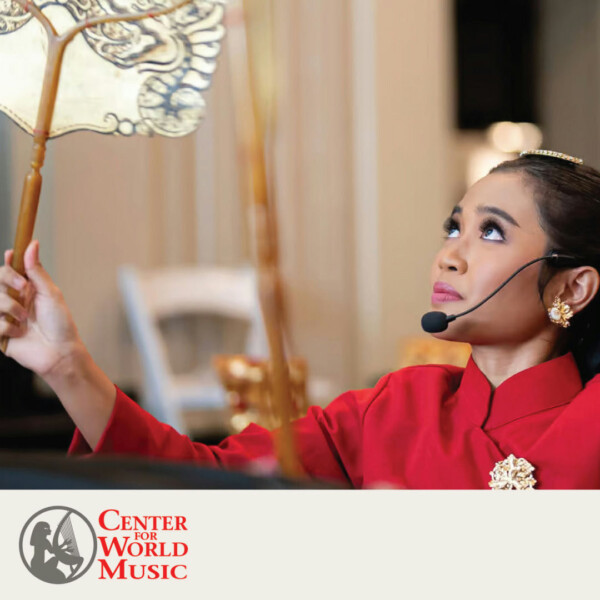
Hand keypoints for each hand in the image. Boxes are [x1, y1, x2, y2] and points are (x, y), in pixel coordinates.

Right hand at [1, 240, 82, 377]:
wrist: (60, 352)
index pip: (10, 270)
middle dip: (9, 281)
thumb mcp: (51, 293)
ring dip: (11, 307)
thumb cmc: (60, 324)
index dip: (8, 262)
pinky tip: (19, 333)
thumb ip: (37, 271)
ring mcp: (5, 317)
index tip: (12, 254)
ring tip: (25, 319)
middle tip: (23, 289)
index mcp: (27, 290)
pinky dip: (7, 327)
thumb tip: (32, 244)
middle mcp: (14, 301)